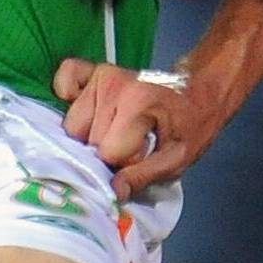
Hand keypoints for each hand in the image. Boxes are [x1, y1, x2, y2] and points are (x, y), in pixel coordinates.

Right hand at [53, 58, 228, 200]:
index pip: (107, 153)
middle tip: (130, 146)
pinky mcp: (93, 69)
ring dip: (88, 134)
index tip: (142, 158)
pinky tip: (91, 110)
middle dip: (104, 153)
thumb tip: (112, 192)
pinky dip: (70, 97)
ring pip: (72, 123)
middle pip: (86, 140)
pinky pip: (64, 80)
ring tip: (116, 130)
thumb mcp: (177, 159)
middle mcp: (114, 85)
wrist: (198, 91)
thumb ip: (143, 177)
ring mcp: (101, 74)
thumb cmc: (189, 127)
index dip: (123, 164)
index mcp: (137, 105)